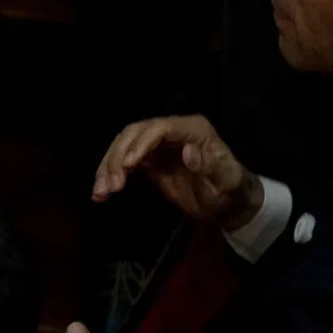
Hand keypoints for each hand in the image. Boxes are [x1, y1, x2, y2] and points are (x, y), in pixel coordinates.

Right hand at [91, 114, 262, 229]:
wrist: (228, 204)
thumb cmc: (230, 190)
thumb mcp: (226, 181)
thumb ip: (209, 166)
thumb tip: (187, 151)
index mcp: (192, 129)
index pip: (160, 128)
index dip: (141, 144)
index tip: (128, 165)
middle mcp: (171, 132)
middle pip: (134, 134)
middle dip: (118, 157)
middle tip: (113, 185)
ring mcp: (157, 145)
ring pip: (123, 146)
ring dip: (108, 167)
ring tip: (101, 192)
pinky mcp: (148, 160)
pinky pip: (123, 162)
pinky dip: (109, 175)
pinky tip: (101, 193)